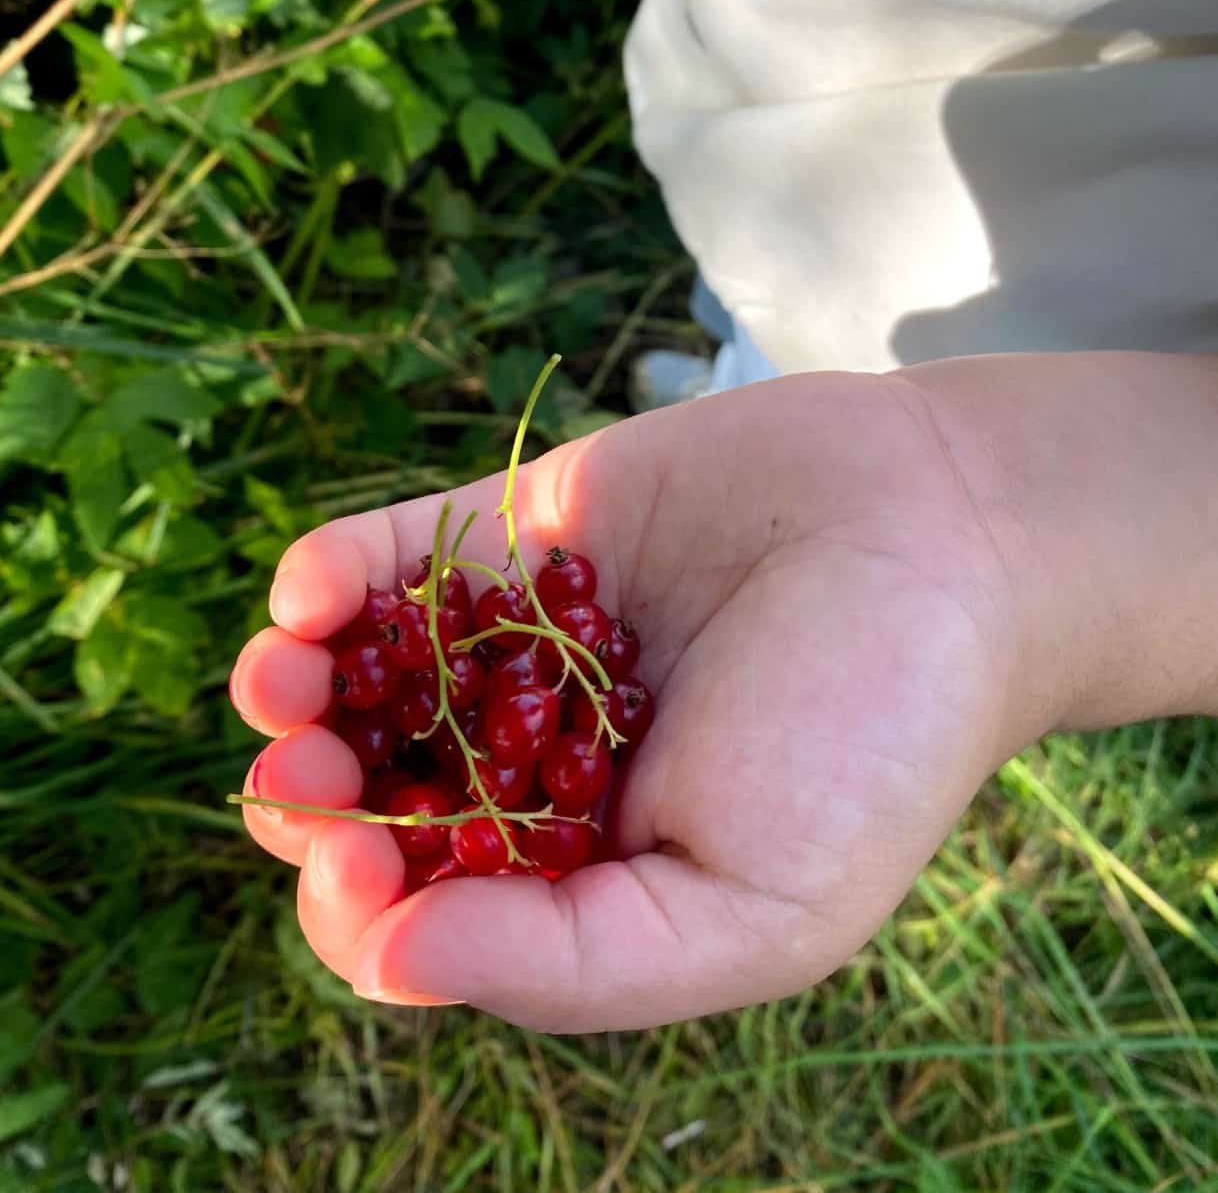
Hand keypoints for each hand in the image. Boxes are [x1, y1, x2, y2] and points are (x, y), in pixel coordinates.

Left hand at [230, 370, 1033, 1031]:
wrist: (947, 539)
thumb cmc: (870, 742)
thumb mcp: (749, 911)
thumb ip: (571, 960)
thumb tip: (393, 960)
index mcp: (585, 870)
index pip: (428, 916)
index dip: (364, 908)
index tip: (362, 867)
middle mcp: (537, 760)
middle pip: (373, 797)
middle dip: (311, 803)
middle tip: (301, 785)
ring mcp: (520, 642)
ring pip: (362, 681)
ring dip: (292, 694)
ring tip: (278, 689)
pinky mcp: (520, 532)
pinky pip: (396, 555)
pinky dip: (332, 576)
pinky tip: (310, 600)